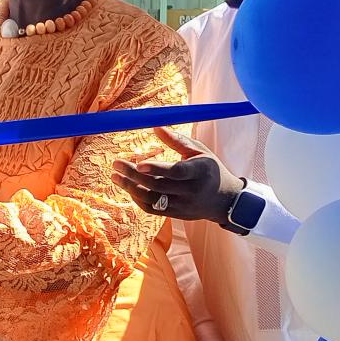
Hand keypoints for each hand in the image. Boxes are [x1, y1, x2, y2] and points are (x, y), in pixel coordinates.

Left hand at [110, 126, 245, 224]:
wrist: (224, 200)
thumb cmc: (210, 169)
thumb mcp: (199, 151)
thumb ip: (177, 140)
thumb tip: (155, 125)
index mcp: (200, 171)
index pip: (176, 172)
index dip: (157, 168)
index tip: (138, 163)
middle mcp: (191, 191)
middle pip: (158, 186)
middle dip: (134, 176)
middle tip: (116, 164)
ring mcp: (183, 205)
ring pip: (152, 200)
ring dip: (131, 188)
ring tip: (115, 176)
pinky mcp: (176, 214)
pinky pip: (153, 209)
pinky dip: (138, 199)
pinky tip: (128, 187)